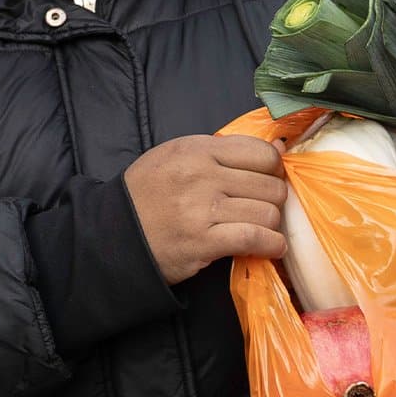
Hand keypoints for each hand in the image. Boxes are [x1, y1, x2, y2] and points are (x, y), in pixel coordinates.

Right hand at [122, 135, 286, 285]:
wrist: (115, 234)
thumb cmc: (149, 194)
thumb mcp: (177, 157)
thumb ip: (223, 152)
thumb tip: (279, 149)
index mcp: (197, 149)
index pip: (261, 153)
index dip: (273, 170)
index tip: (267, 182)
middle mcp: (201, 174)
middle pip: (270, 185)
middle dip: (273, 200)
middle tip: (261, 210)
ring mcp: (202, 208)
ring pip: (267, 212)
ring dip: (271, 225)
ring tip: (262, 230)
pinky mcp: (203, 241)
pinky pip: (255, 238)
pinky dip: (271, 245)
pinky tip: (271, 247)